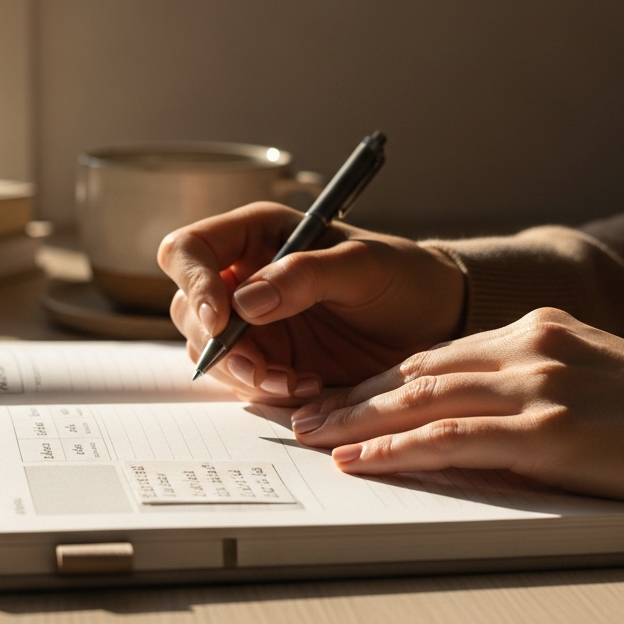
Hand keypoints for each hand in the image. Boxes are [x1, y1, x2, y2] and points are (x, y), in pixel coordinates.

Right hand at [158, 201, 465, 403]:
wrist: (434, 321)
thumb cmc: (403, 277)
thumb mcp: (364, 266)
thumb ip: (305, 275)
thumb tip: (245, 301)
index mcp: (257, 234)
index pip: (190, 250)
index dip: (194, 282)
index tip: (221, 321)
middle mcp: (244, 275)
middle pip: (189, 309)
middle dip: (220, 345)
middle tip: (264, 369)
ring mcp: (252, 321)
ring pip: (208, 350)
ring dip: (243, 373)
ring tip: (296, 382)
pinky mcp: (268, 358)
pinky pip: (241, 379)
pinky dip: (265, 389)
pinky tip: (307, 386)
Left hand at [290, 308, 623, 506]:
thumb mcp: (588, 370)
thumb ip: (528, 377)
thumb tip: (469, 407)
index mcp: (536, 327)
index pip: (437, 352)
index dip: (382, 376)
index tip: (344, 393)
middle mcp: (527, 347)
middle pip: (416, 370)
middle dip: (355, 395)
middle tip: (305, 414)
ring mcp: (535, 387)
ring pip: (421, 398)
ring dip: (358, 419)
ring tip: (313, 435)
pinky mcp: (545, 431)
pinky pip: (451, 438)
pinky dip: (397, 448)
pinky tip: (361, 457)